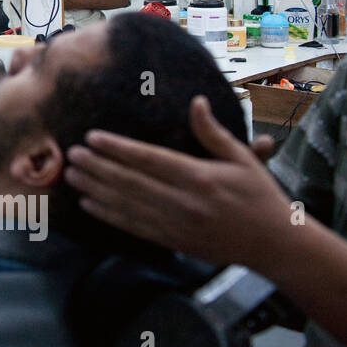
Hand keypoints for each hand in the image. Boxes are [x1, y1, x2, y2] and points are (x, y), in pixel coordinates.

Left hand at [64, 96, 292, 269]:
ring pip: (126, 205)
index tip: (92, 137)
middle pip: (131, 182)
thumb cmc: (260, 196)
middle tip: (71, 154)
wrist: (276, 245)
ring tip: (71, 175)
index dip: (118, 149)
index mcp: (200, 178)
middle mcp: (184, 202)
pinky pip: (133, 227)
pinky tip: (87, 204)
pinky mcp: (173, 242)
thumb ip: (213, 133)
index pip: (149, 160)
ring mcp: (176, 225)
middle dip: (97, 167)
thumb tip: (196, 101)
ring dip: (95, 189)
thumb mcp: (243, 160)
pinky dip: (108, 216)